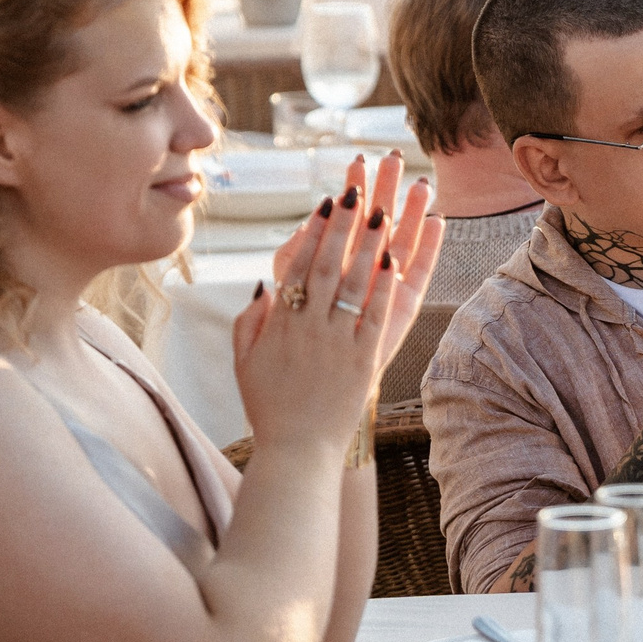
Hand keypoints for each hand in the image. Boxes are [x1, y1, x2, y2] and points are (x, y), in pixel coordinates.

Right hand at [231, 152, 444, 441]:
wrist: (297, 452)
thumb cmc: (269, 406)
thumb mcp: (246, 361)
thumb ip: (250, 320)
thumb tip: (264, 283)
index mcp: (280, 323)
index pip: (298, 266)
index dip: (313, 231)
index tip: (326, 202)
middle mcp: (309, 327)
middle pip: (328, 264)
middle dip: (343, 225)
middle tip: (357, 190)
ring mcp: (338, 342)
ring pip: (354, 283)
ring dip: (369, 244)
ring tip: (383, 210)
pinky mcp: (363, 360)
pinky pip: (376, 315)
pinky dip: (385, 285)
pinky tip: (396, 259)